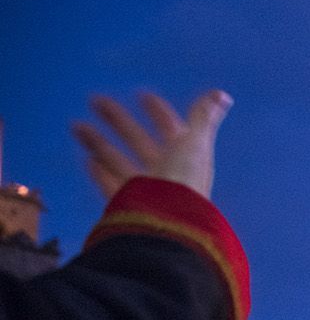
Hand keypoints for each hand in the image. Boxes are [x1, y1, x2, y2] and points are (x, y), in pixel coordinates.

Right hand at [72, 90, 231, 200]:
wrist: (167, 225)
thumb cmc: (182, 181)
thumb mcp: (194, 143)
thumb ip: (203, 118)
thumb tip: (223, 95)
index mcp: (187, 159)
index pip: (173, 130)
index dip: (160, 112)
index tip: (142, 95)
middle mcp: (168, 174)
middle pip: (140, 142)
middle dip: (119, 121)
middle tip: (95, 99)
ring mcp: (148, 191)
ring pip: (120, 161)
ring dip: (99, 142)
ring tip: (76, 126)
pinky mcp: (131, 206)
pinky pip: (113, 187)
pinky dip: (100, 173)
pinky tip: (88, 159)